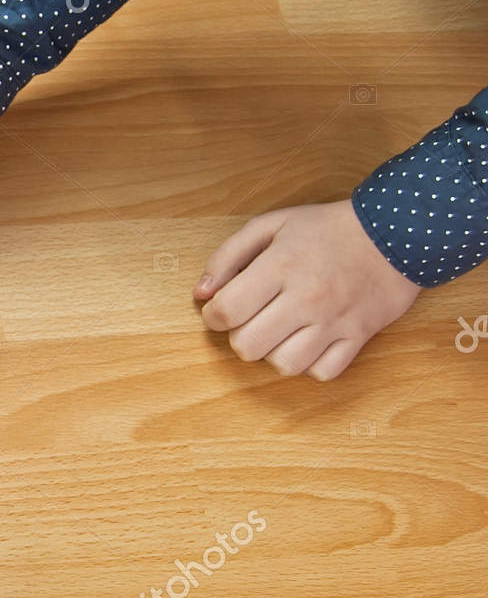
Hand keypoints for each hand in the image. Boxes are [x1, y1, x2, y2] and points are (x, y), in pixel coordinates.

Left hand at [195, 199, 420, 380]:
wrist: (395, 232)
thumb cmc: (326, 229)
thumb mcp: (272, 225)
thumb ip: (227, 256)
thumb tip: (201, 294)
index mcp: (281, 266)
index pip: (227, 311)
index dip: (213, 316)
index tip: (221, 309)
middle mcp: (307, 298)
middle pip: (248, 347)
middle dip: (240, 336)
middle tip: (252, 320)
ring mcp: (335, 321)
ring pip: (283, 365)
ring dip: (273, 353)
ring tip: (280, 332)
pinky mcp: (359, 336)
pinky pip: (322, 372)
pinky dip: (310, 365)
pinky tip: (308, 342)